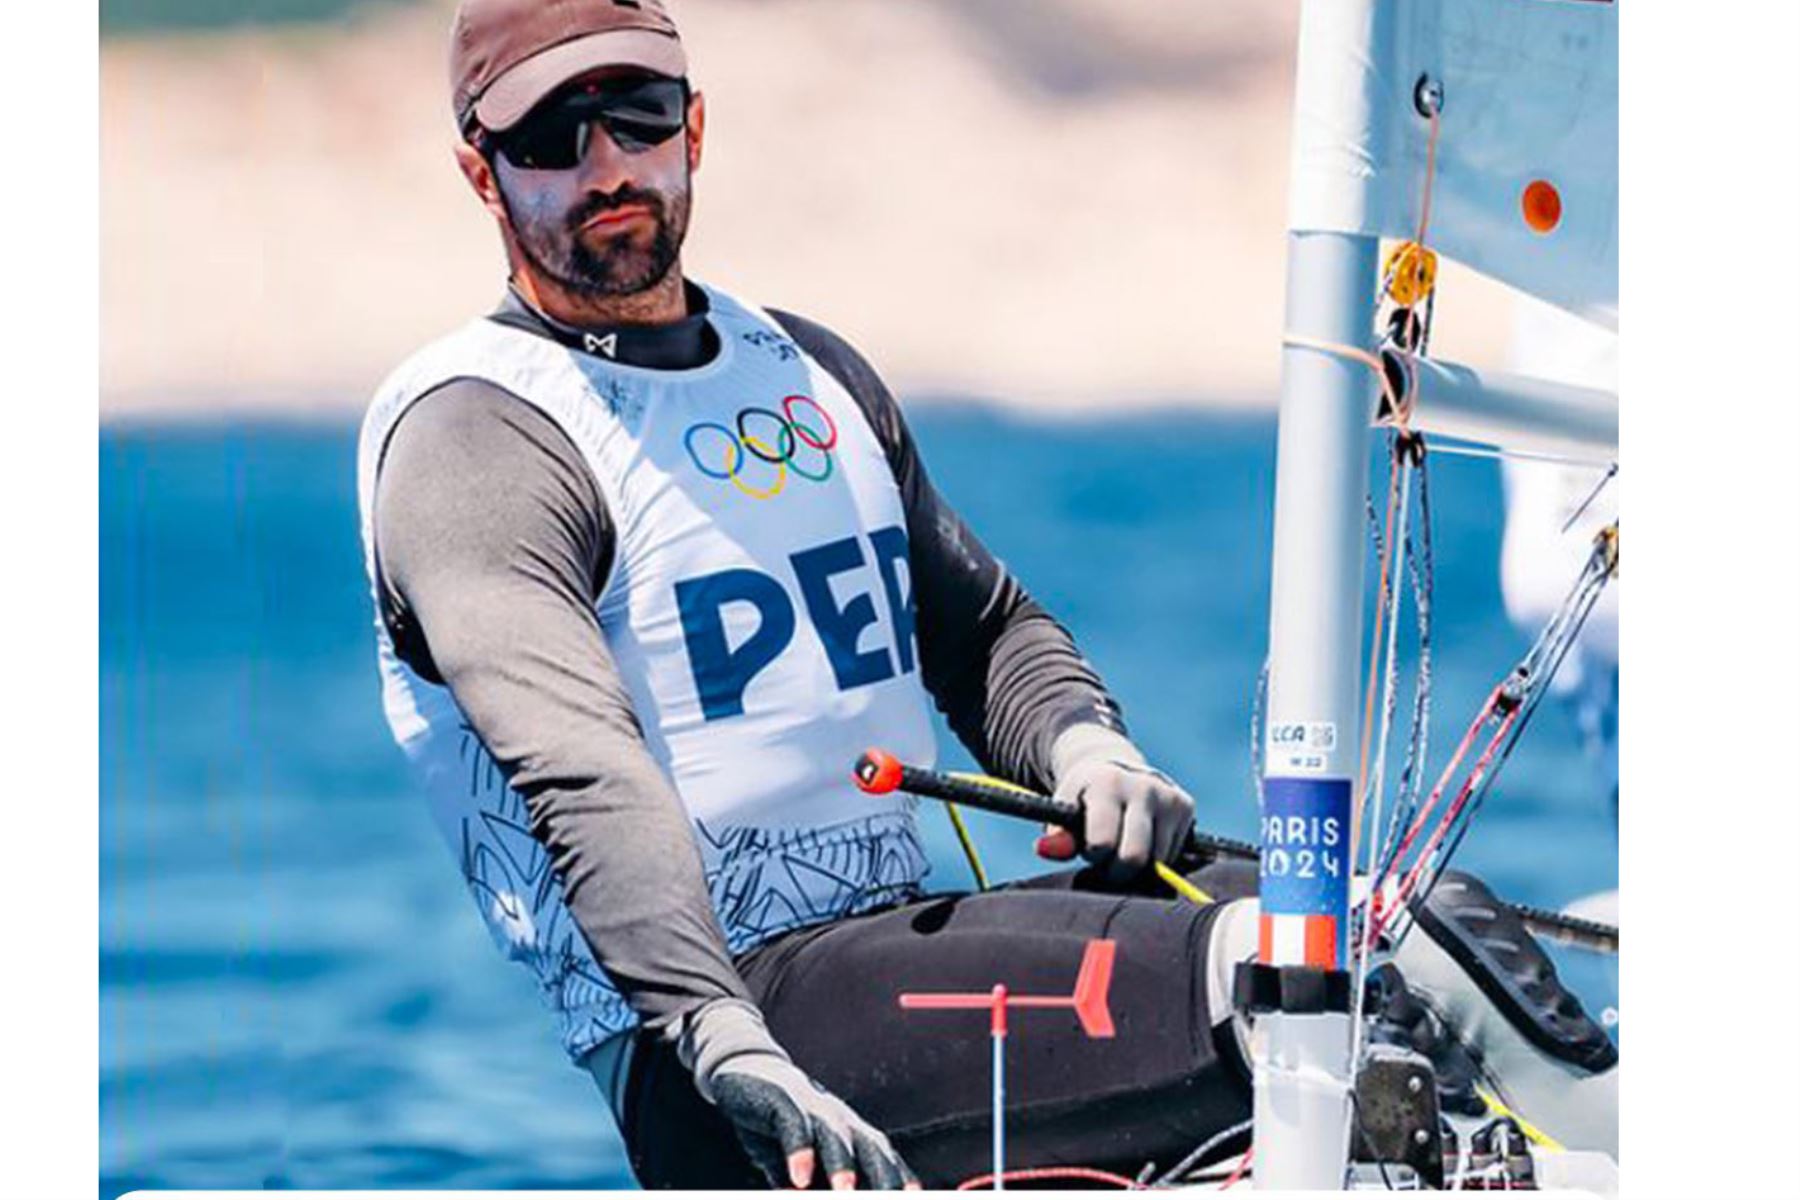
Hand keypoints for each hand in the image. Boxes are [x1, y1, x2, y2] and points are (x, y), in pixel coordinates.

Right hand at [680, 999, 919, 1189]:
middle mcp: (840, 1119)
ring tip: (844, 1193)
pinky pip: (795, 1124)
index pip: (884, 1159)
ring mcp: (814, 1106)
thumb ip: (809, 1186)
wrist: (744, 1070)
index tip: (914, 1198)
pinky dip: (799, 1149)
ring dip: (842, 1165)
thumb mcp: (796, 1162)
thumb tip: (807, 1196)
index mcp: (852, 1134)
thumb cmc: (779, 1124)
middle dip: (883, 1178)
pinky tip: (799, 1176)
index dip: (900, 1179)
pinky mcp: (784, 1098)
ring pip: (836, 1135)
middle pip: (871, 1147)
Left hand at [1041, 725, 1194, 880]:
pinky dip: (1156, 857)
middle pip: (1134, 857)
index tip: (1091, 850)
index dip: (1094, 855)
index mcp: (1107, 784)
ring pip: (1157, 860)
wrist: (1115, 766)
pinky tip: (1144, 840)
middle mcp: (1142, 787)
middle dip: (1117, 869)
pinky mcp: (1185, 805)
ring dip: (1138, 865)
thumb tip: (1045, 849)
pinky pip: (1172, 854)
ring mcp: (1167, 795)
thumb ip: (1056, 833)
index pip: (1103, 842)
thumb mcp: (1064, 808)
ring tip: (1123, 846)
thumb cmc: (1084, 797)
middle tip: (1108, 860)